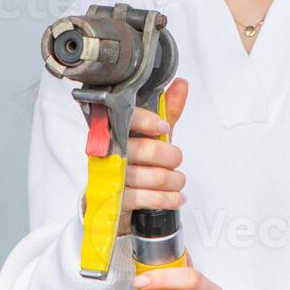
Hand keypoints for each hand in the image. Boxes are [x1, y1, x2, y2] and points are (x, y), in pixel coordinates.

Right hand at [115, 78, 188, 236]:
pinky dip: (168, 198)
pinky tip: (175, 197)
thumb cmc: (135, 167)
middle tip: (175, 160)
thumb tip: (181, 84)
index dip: (146, 121)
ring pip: (152, 176)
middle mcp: (108, 153)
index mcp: (114, 133)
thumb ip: (167, 112)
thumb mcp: (152, 136)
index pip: (125, 119)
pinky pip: (148, 198)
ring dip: (174, 180)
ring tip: (177, 181)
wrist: (116, 204)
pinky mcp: (116, 201)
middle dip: (170, 156)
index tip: (163, 127)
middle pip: (145, 149)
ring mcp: (110, 178)